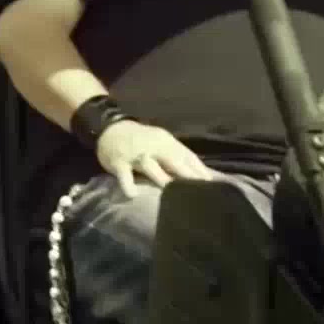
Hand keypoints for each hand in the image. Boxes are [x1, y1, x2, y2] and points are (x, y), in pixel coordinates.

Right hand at [94, 120, 216, 198]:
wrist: (110, 128)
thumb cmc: (141, 140)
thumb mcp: (161, 143)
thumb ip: (177, 156)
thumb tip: (200, 174)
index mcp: (167, 142)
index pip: (187, 156)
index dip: (199, 170)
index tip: (213, 185)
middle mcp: (154, 147)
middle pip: (173, 160)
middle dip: (187, 174)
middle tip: (200, 191)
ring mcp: (136, 155)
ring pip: (151, 166)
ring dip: (162, 179)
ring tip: (174, 193)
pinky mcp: (119, 162)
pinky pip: (124, 175)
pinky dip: (128, 184)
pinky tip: (133, 195)